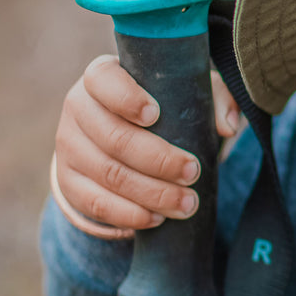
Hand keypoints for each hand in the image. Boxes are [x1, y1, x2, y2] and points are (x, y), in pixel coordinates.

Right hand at [53, 54, 240, 232]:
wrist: (123, 141)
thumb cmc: (163, 107)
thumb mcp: (188, 93)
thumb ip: (213, 98)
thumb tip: (227, 126)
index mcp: (102, 77)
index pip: (104, 80)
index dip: (127, 98)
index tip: (156, 115)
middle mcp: (78, 108)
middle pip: (114, 137)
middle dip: (159, 160)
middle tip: (193, 172)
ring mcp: (69, 146)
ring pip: (109, 174)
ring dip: (152, 194)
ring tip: (187, 204)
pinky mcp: (69, 182)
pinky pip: (96, 203)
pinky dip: (129, 214)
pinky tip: (156, 218)